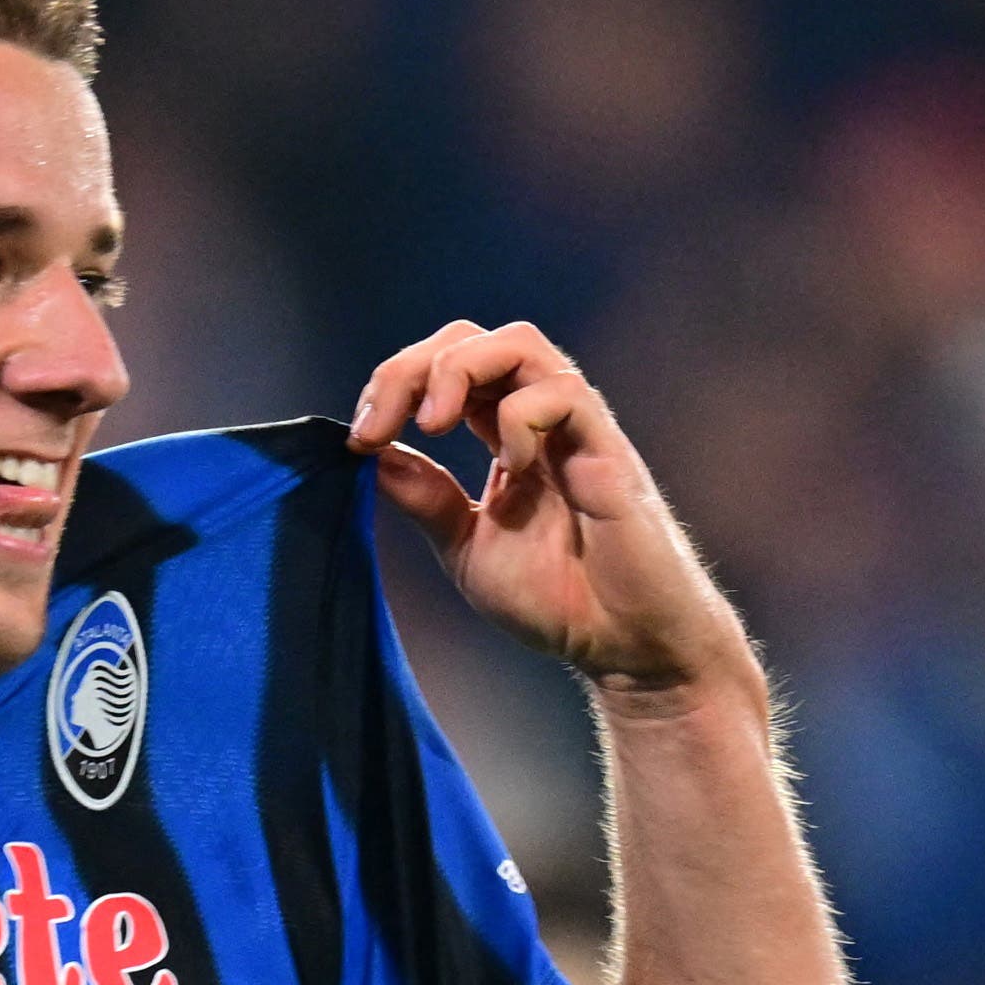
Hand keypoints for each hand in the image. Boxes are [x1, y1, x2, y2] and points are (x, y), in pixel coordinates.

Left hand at [347, 321, 742, 696]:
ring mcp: (575, 428)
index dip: (394, 385)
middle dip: (411, 367)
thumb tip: (372, 456)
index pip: (444, 368)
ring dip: (458, 371)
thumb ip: (426, 499)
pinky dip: (520, 417)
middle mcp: (539, 419)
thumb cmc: (562, 600)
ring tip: (431, 425)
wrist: (625, 646)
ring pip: (518, 342)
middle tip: (378, 425)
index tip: (359, 438)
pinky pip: (563, 392)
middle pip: (472, 338)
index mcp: (504, 435)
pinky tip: (513, 469)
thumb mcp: (468, 549)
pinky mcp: (607, 450)